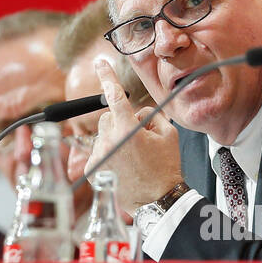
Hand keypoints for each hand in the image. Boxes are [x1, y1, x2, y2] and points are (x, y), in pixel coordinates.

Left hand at [88, 59, 182, 215]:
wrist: (157, 200)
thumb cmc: (165, 169)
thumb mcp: (169, 135)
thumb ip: (153, 115)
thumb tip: (139, 112)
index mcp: (126, 129)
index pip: (114, 95)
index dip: (107, 76)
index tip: (100, 62)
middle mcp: (108, 140)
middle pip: (108, 117)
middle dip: (121, 123)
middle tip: (138, 139)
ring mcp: (99, 154)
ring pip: (102, 134)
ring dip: (114, 138)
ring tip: (131, 157)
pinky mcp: (92, 167)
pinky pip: (98, 149)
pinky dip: (108, 153)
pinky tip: (122, 165)